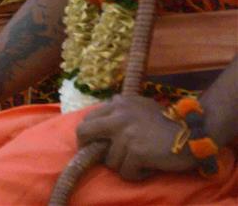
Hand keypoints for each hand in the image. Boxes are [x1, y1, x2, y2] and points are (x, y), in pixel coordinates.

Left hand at [76, 94, 199, 181]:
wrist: (194, 133)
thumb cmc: (168, 123)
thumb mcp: (141, 106)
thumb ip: (121, 109)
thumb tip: (102, 116)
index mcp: (118, 103)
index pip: (88, 119)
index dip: (88, 135)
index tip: (95, 145)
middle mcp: (118, 115)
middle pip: (84, 133)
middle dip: (90, 149)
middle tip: (103, 158)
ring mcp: (126, 134)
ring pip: (110, 160)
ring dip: (125, 166)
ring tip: (142, 161)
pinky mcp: (136, 151)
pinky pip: (125, 172)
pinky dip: (137, 174)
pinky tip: (149, 168)